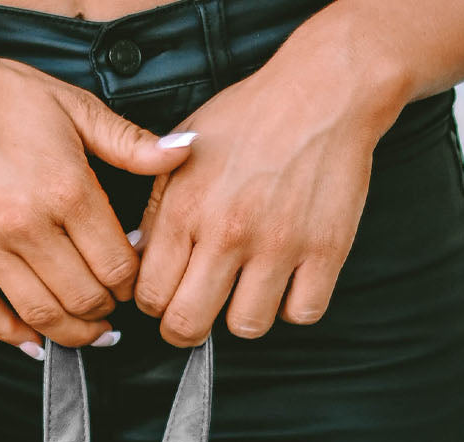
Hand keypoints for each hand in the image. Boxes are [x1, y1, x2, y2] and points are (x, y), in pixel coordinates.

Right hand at [0, 37, 194, 351]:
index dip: (131, 280)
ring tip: (88, 331)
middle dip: (106, 310)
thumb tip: (187, 151)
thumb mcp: (75, 107)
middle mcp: (28, 225)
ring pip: (41, 315)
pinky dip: (15, 336)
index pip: (116, 265)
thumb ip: (131, 143)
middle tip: (112, 308)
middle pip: (84, 298)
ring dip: (72, 333)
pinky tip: (35, 343)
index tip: (129, 277)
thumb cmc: (0, 93)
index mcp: (67, 190)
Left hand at [131, 8, 408, 344]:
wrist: (322, 91)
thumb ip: (157, 211)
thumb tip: (138, 261)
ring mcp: (279, 245)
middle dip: (186, 329)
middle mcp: (229, 232)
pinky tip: (288, 281)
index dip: (155, 305)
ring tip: (248, 288)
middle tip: (198, 312)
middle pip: (188, 325)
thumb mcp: (183, 154)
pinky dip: (294, 305)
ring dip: (244, 315)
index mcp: (187, 209)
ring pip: (246, 328)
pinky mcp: (325, 251)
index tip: (168, 295)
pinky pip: (302, 313)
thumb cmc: (250, 119)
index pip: (150, 296)